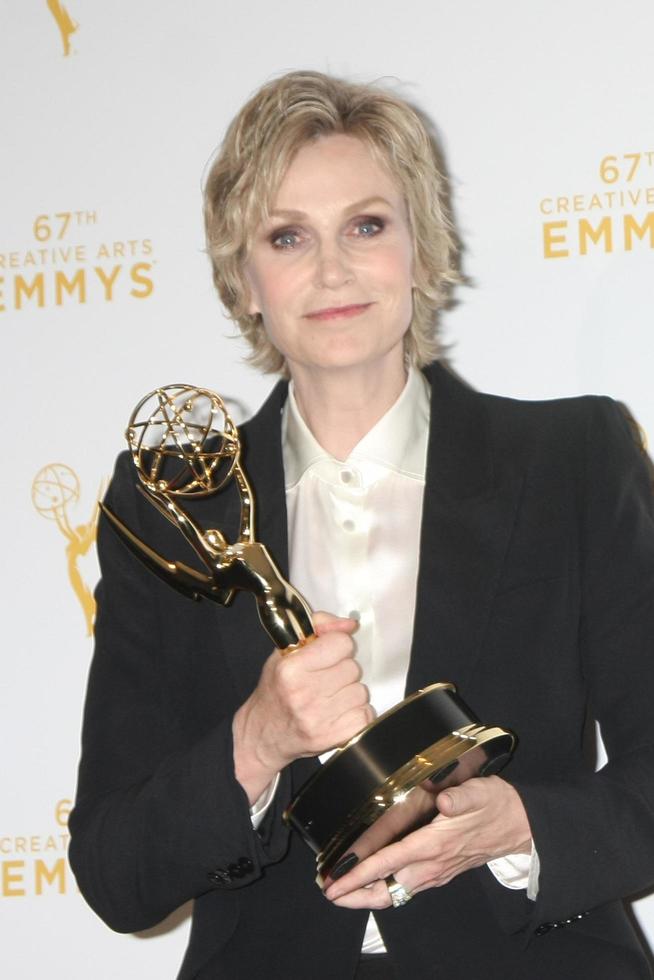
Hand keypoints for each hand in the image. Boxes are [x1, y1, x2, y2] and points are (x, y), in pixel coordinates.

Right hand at [232, 612, 372, 803]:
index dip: (336, 646)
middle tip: (325, 678)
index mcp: (291, 668)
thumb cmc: (276, 689)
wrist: (263, 734)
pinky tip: (337, 712)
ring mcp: (319, 718)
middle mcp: (304, 693)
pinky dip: (356, 713)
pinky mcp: (332, 737)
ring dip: (349, 693)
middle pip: (352, 668)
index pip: (341, 644)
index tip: (327, 654)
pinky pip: (365, 714)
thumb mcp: (285, 650)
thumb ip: (318, 626)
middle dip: (342, 671)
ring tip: (330, 697)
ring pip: (360, 691)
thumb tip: (350, 625)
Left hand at [324, 776, 531, 908]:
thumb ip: (460, 796)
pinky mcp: (441, 871)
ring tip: (344, 892)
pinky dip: (386, 889)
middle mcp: (432, 864)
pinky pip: (407, 888)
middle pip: (386, 889)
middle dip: (356, 895)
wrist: (520, 825)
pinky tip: (375, 882)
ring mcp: (436, 872)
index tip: (336, 883)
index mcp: (434, 845)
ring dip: (368, 894)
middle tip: (330, 893)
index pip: (387, 863)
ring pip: (395, 892)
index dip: (358, 874)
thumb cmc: (496, 806)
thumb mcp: (479, 793)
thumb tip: (444, 800)